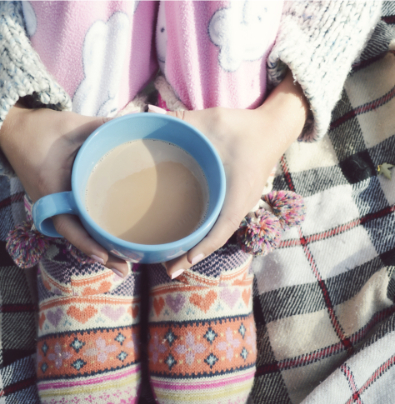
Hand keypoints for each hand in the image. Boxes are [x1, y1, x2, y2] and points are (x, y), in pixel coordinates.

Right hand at [0, 105, 128, 276]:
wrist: (14, 130)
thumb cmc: (42, 129)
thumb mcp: (73, 125)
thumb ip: (103, 127)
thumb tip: (136, 124)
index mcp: (51, 190)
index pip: (69, 225)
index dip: (87, 242)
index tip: (105, 256)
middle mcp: (49, 205)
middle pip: (76, 237)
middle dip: (100, 254)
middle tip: (125, 269)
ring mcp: (51, 207)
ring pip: (76, 234)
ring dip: (96, 247)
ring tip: (121, 262)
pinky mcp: (56, 204)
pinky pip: (74, 224)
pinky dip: (89, 235)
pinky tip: (107, 241)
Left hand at [150, 71, 308, 277]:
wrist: (274, 128)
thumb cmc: (244, 127)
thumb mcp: (212, 120)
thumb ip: (181, 120)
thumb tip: (148, 114)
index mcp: (237, 192)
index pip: (220, 229)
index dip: (201, 248)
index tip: (183, 262)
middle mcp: (241, 204)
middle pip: (215, 238)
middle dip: (192, 256)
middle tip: (168, 268)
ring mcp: (241, 205)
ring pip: (217, 233)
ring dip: (197, 247)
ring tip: (174, 260)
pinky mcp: (237, 201)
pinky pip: (219, 223)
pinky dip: (204, 235)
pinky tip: (187, 236)